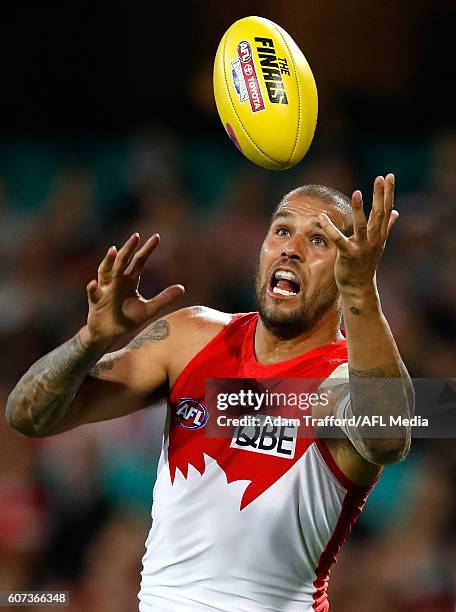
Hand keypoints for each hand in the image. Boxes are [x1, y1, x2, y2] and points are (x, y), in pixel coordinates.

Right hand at [80, 233, 183, 350]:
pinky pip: (93, 294)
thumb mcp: (148, 309)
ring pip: (105, 272)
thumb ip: (164, 298)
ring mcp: (104, 289)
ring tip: (113, 251)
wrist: (109, 334)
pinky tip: (93, 284)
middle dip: (128, 249)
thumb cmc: (127, 319)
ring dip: (108, 261)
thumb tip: (182, 288)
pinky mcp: (95, 301)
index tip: (157, 237)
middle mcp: (116, 280)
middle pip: (122, 261)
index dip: (147, 250)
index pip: (140, 261)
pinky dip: (92, 288)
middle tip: (136, 236)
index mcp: (130, 280)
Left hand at [319, 174, 398, 295]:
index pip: (386, 210)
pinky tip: (322, 217)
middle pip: (379, 214)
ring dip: (359, 209)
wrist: (359, 287)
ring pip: (362, 226)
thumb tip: (396, 213)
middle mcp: (374, 240)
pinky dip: (330, 228)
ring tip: (357, 192)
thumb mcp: (378, 244)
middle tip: (380, 178)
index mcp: (380, 235)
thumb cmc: (366, 264)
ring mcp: (362, 248)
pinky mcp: (348, 255)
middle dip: (380, 196)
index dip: (388, 193)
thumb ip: (387, 227)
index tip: (389, 176)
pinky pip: (339, 240)